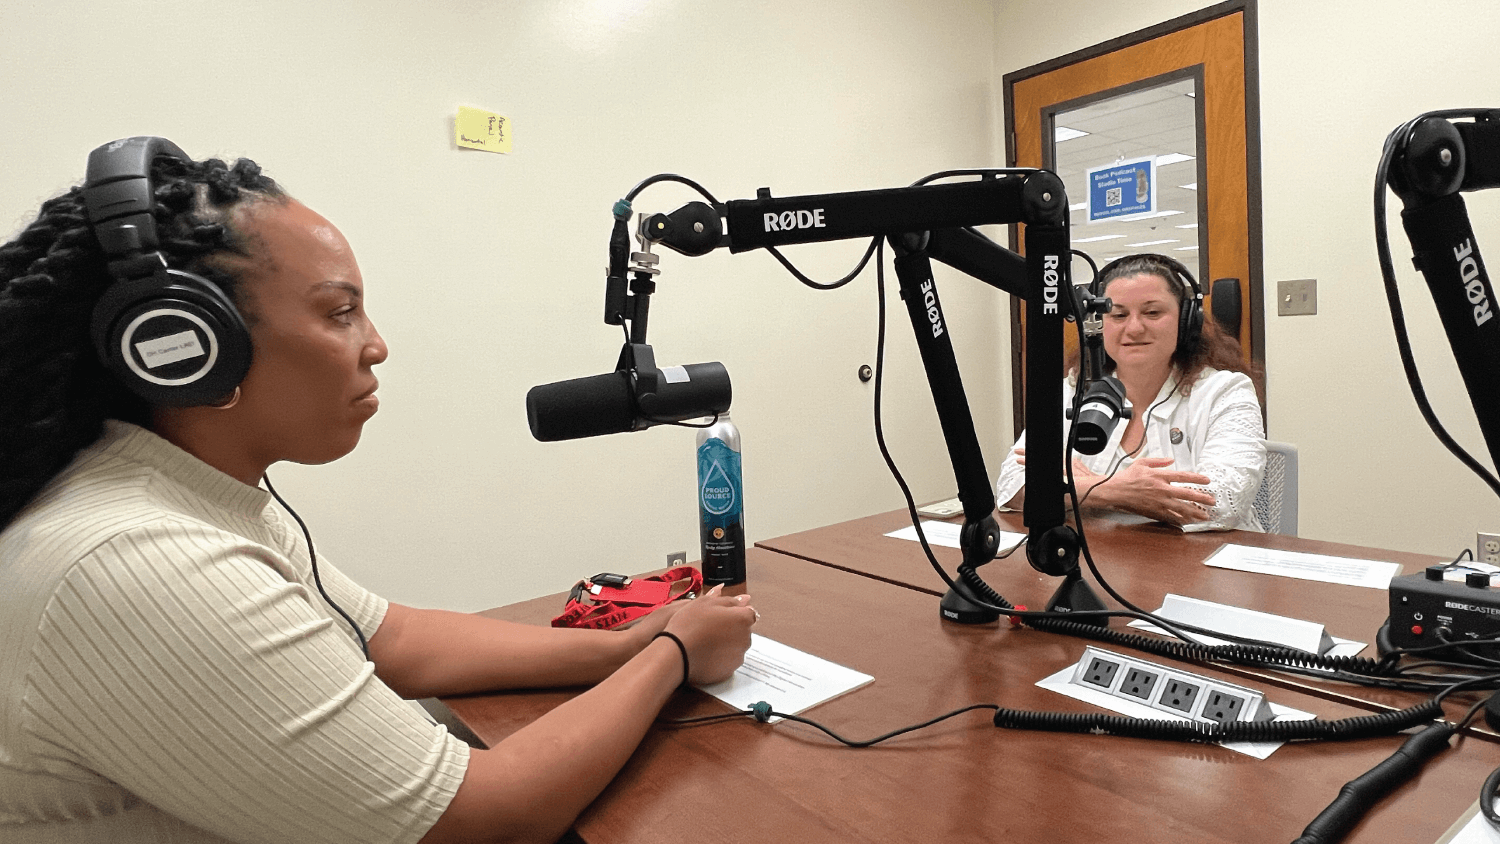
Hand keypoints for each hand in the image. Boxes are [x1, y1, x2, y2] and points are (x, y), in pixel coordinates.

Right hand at [661, 585, 755, 683]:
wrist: (676, 654)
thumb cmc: (689, 625)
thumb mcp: (706, 603)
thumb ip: (729, 600)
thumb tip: (745, 599)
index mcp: (742, 619)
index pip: (748, 613)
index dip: (734, 612)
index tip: (720, 615)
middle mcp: (745, 638)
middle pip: (743, 630)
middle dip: (731, 627)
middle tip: (709, 627)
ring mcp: (738, 656)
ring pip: (736, 646)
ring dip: (726, 642)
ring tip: (705, 641)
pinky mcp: (729, 671)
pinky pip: (728, 660)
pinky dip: (720, 657)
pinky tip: (706, 653)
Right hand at [1082, 457, 1215, 525]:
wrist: (1115, 491)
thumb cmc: (1127, 478)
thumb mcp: (1142, 463)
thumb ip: (1159, 461)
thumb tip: (1171, 460)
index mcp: (1160, 476)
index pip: (1184, 476)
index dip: (1197, 478)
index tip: (1207, 481)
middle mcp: (1162, 489)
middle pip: (1187, 494)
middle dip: (1202, 498)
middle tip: (1212, 501)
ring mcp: (1159, 502)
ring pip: (1181, 508)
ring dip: (1195, 512)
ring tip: (1205, 515)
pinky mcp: (1154, 511)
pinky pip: (1170, 516)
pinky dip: (1180, 520)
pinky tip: (1188, 522)